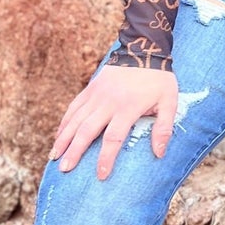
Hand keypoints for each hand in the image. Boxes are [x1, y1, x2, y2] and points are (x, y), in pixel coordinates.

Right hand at [49, 65, 178, 179]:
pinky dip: (64, 122)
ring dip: (63, 139)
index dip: (106, 158)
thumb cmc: (159, 79)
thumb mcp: (170, 102)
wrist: (143, 49)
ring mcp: (96, 95)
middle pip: (86, 131)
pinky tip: (58, 136)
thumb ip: (164, 128)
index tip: (100, 175)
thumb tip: (159, 154)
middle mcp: (107, 103)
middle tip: (65, 169)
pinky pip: (74, 108)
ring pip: (75, 120)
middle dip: (74, 152)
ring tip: (54, 157)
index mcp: (127, 108)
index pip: (113, 139)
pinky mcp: (90, 89)